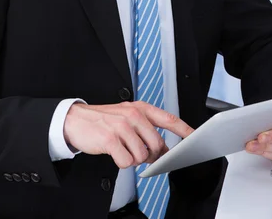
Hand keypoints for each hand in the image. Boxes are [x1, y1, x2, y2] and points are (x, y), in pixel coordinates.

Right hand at [63, 101, 193, 168]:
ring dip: (132, 158)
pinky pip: (126, 162)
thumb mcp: (127, 117)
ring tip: (122, 148)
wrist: (76, 120)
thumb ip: (146, 129)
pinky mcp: (111, 139)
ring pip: (142, 156)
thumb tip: (162, 150)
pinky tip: (114, 152)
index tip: (195, 137)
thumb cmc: (104, 120)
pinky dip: (121, 162)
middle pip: (157, 144)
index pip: (168, 119)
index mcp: (140, 108)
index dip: (184, 129)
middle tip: (136, 151)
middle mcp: (133, 115)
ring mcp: (122, 127)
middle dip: (150, 154)